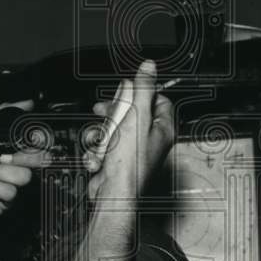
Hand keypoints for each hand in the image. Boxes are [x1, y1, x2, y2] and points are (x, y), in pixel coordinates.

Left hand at [0, 100, 48, 215]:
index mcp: (10, 149)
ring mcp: (7, 184)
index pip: (36, 148)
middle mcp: (11, 167)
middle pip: (38, 163)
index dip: (36, 145)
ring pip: (24, 178)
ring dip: (0, 172)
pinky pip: (10, 194)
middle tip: (2, 156)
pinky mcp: (2, 202)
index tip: (29, 142)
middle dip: (22, 158)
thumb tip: (27, 103)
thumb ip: (2, 111)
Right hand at [85, 60, 174, 200]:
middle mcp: (151, 140)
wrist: (112, 194)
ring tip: (102, 143)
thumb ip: (142, 88)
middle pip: (131, 113)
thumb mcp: (136, 115)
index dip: (139, 94)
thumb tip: (149, 67)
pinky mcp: (117, 162)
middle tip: (105, 113)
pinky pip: (103, 147)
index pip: (157, 99)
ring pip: (113, 130)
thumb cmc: (129, 162)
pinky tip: (98, 157)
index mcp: (162, 128)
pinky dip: (97, 151)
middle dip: (113, 114)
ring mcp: (133, 152)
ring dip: (101, 135)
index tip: (126, 93)